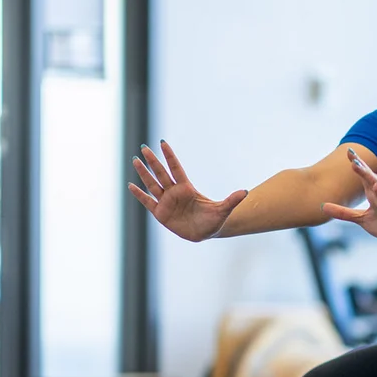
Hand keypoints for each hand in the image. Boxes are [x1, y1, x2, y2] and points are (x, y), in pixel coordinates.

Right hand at [129, 141, 246, 241]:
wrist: (206, 233)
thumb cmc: (214, 220)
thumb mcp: (223, 210)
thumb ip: (232, 200)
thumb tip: (246, 192)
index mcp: (187, 188)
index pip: (176, 169)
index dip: (169, 156)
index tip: (162, 143)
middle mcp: (174, 192)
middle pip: (161, 173)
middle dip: (153, 161)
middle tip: (143, 147)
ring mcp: (166, 202)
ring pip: (152, 185)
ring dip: (143, 173)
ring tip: (135, 161)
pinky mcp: (161, 213)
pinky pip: (147, 202)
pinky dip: (139, 194)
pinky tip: (131, 185)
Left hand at [323, 149, 376, 248]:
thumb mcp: (360, 218)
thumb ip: (343, 212)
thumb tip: (321, 206)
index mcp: (375, 195)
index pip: (366, 177)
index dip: (358, 165)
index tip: (348, 151)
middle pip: (375, 184)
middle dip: (366, 173)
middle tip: (355, 162)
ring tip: (375, 185)